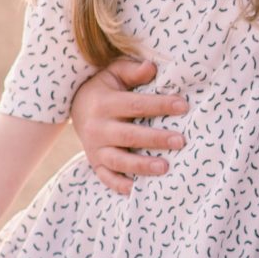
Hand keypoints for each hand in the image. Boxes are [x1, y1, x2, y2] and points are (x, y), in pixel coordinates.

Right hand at [69, 57, 186, 195]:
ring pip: (118, 160)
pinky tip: (136, 190)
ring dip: (141, 166)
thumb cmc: (104, 88)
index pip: (136, 105)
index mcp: (105, 103)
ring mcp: (95, 148)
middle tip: (181, 141)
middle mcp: (98, 127)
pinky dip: (119, 185)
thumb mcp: (113, 74)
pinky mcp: (94, 163)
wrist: (74, 107)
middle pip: (129, 135)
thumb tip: (151, 67)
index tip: (183, 106)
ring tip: (165, 167)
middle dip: (156, 138)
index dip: (160, 105)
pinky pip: (106, 177)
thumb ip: (132, 71)